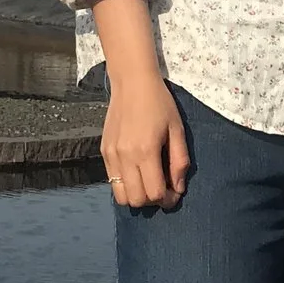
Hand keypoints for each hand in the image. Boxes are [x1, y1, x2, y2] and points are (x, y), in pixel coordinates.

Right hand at [103, 77, 191, 210]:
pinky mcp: (104, 151)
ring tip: (147, 181)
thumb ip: (180, 161)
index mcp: (146, 151)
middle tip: (162, 187)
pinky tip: (136, 171)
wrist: (131, 82)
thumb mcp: (177, 129)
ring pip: (121, 196)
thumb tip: (179, 188)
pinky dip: (125, 184)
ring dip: (137, 195)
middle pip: (137, 200)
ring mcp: (111, 155)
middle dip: (153, 200)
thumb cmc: (159, 103)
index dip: (169, 199)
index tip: (175, 191)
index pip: (155, 193)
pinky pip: (112, 181)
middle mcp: (125, 157)